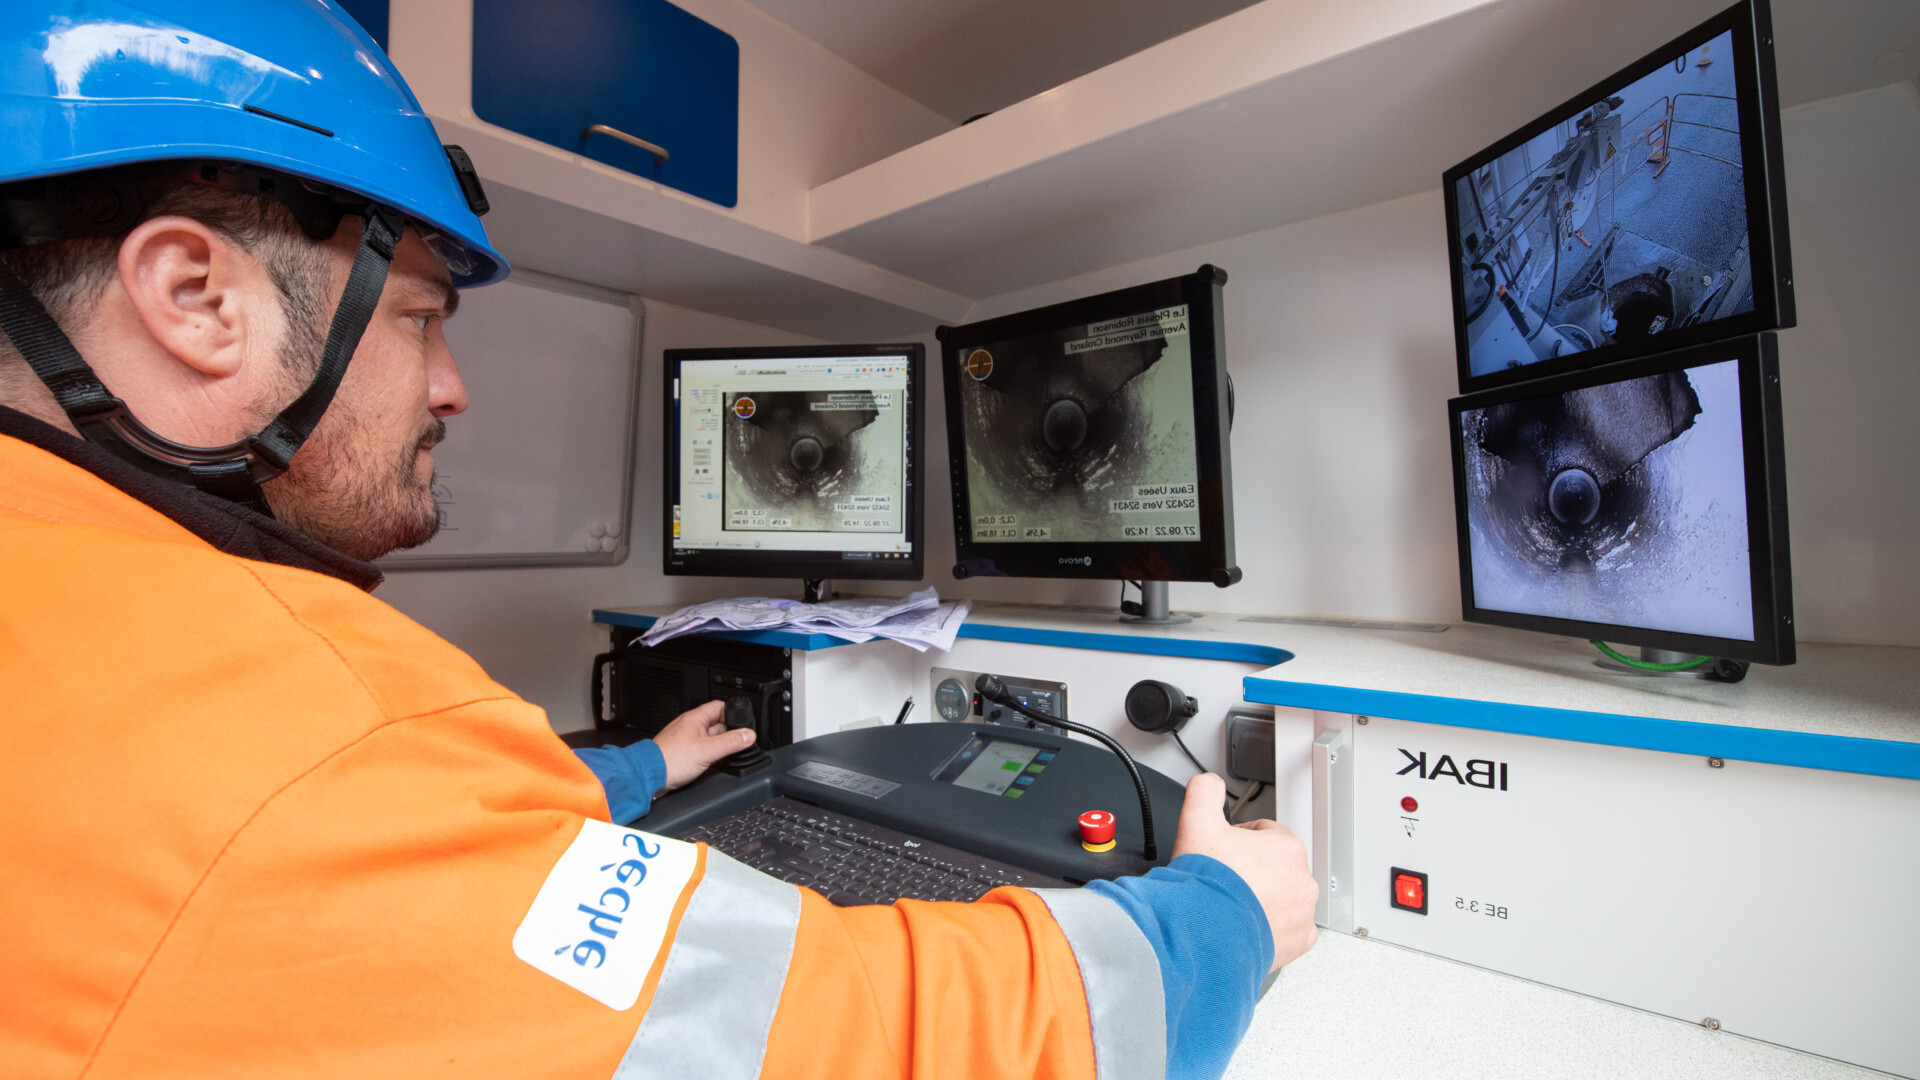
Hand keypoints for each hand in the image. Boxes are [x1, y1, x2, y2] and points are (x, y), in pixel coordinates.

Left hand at [653, 700, 755, 792]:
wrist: (648, 776)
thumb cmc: (670, 760)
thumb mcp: (707, 751)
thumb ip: (730, 743)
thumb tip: (749, 735)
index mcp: (695, 718)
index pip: (720, 707)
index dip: (734, 714)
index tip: (745, 726)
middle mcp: (690, 726)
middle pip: (717, 725)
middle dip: (728, 735)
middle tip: (735, 746)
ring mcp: (686, 740)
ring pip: (710, 739)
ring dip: (718, 747)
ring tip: (720, 758)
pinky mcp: (683, 753)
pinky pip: (702, 750)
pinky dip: (709, 756)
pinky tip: (711, 765)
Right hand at [1171, 773, 1318, 972]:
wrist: (1202, 934)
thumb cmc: (1205, 884)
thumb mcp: (1196, 822)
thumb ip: (1204, 792)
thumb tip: (1209, 784)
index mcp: (1286, 848)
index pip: (1263, 833)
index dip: (1236, 841)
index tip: (1221, 854)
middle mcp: (1301, 880)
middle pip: (1275, 866)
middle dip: (1252, 870)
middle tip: (1224, 880)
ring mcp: (1302, 912)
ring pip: (1283, 896)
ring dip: (1262, 898)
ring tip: (1232, 904)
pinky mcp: (1298, 941)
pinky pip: (1290, 928)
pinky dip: (1272, 926)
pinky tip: (1248, 924)